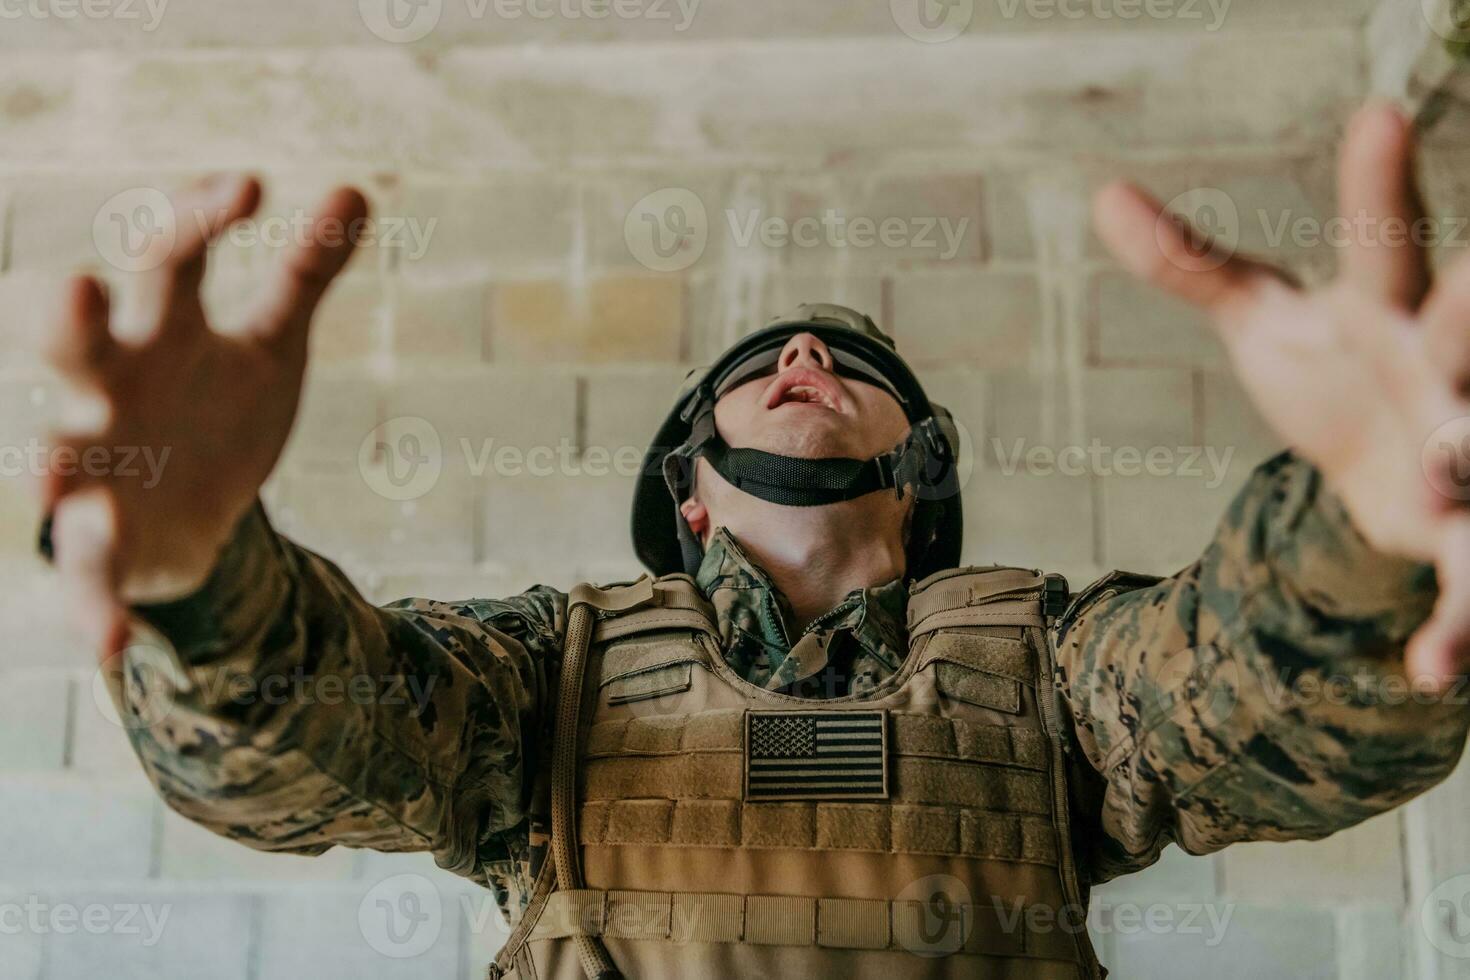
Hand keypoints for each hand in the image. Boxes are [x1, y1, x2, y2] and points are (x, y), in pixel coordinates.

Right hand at [41, 176, 367, 656]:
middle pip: (79, 345)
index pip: (168, 257)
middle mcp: (113, 388)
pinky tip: (108, 646)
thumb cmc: (220, 409)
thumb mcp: (272, 346)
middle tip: (82, 289)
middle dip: (73, 320)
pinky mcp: (102, 543)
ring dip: (54, 464)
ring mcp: (98, 465)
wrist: (199, 510)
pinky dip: (90, 608)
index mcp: (161, 331)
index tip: (256, 184)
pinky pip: (84, 576)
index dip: (201, 217)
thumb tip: (359, 188)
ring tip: (56, 477)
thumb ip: (304, 272)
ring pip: (59, 458)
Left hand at [1094, 103, 1469, 687]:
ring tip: (1448, 478)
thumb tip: (1102, 195)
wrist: (1381, 462)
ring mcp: (1462, 452)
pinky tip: (1427, 672)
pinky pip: (1466, 583)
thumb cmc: (1332, 369)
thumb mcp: (1261, 317)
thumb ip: (1188, 262)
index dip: (1377, 182)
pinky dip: (1455, 628)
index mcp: (1388, 309)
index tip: (1375, 112)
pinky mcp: (1458, 537)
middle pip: (1464, 330)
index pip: (1382, 238)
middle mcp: (1441, 371)